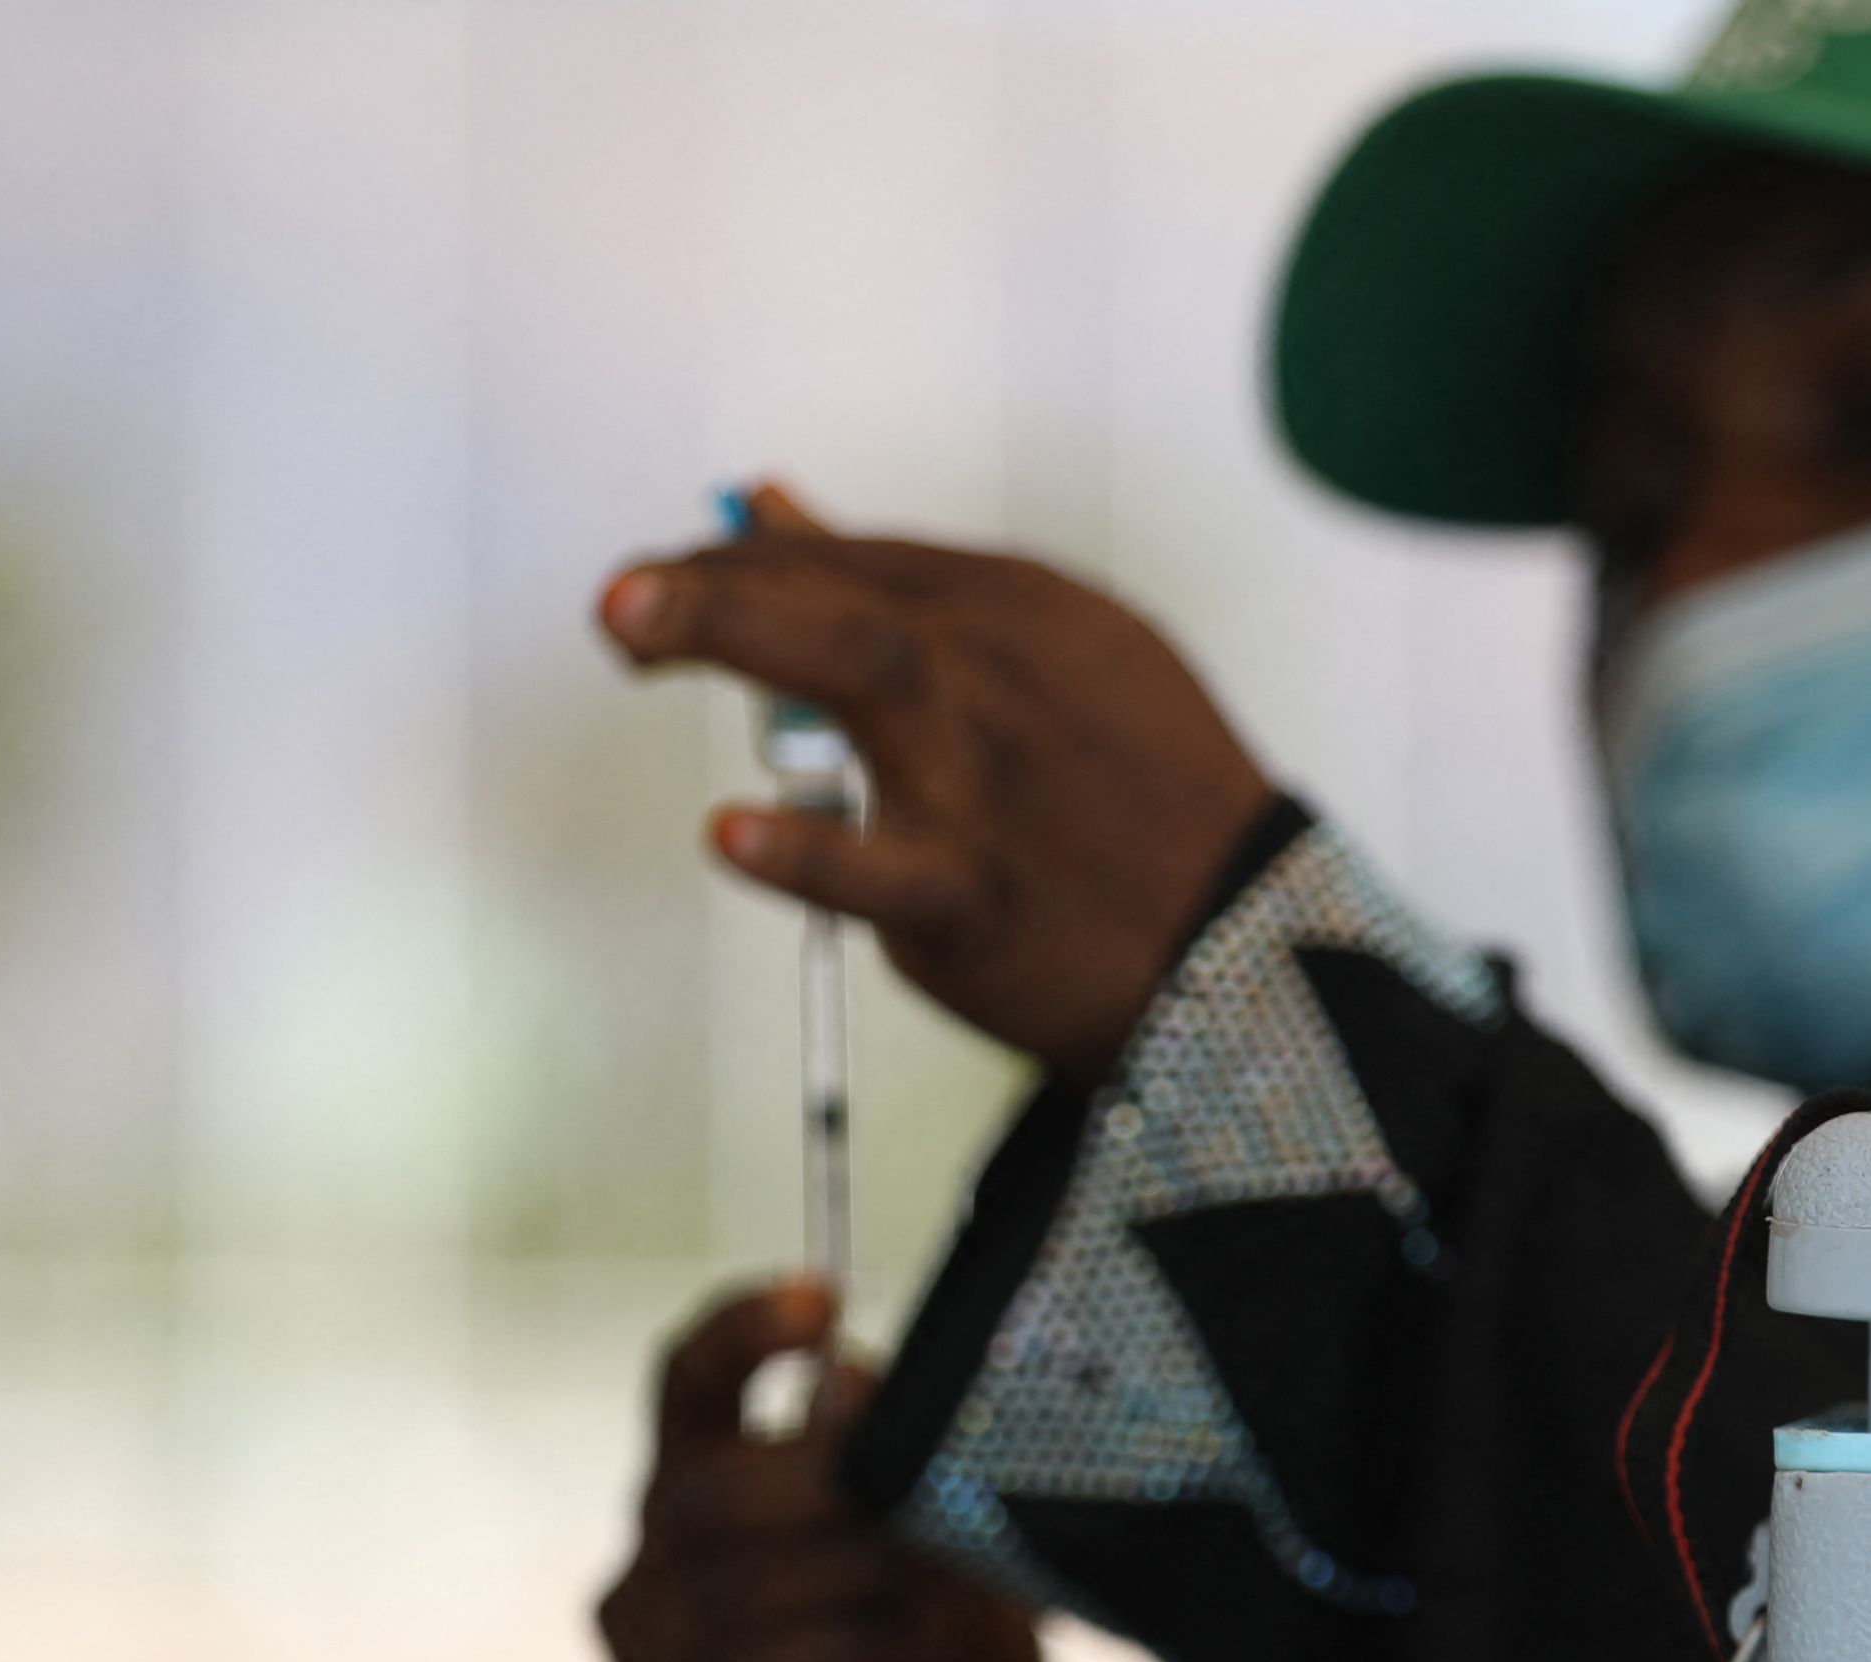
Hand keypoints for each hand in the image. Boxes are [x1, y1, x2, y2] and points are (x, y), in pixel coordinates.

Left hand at [597, 485, 1274, 1084]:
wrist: (1246, 944)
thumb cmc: (1146, 804)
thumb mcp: (1055, 659)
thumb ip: (905, 589)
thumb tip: (771, 509)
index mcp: (1022, 613)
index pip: (859, 559)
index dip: (743, 561)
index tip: (671, 581)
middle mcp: (1003, 677)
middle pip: (845, 593)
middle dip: (719, 577)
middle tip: (624, 600)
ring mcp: (988, 784)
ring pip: (862, 673)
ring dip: (738, 631)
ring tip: (637, 630)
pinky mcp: (975, 896)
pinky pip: (883, 870)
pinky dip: (807, 853)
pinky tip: (732, 832)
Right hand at [600, 1279, 1067, 1661]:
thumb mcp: (946, 1539)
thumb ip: (890, 1460)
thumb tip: (847, 1376)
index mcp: (706, 1495)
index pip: (686, 1386)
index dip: (740, 1331)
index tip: (820, 1295)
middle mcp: (656, 1576)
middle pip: (702, 1485)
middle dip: (821, 1479)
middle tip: (914, 1493)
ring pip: (733, 1583)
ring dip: (858, 1570)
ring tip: (946, 1586)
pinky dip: (854, 1648)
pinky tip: (919, 1649)